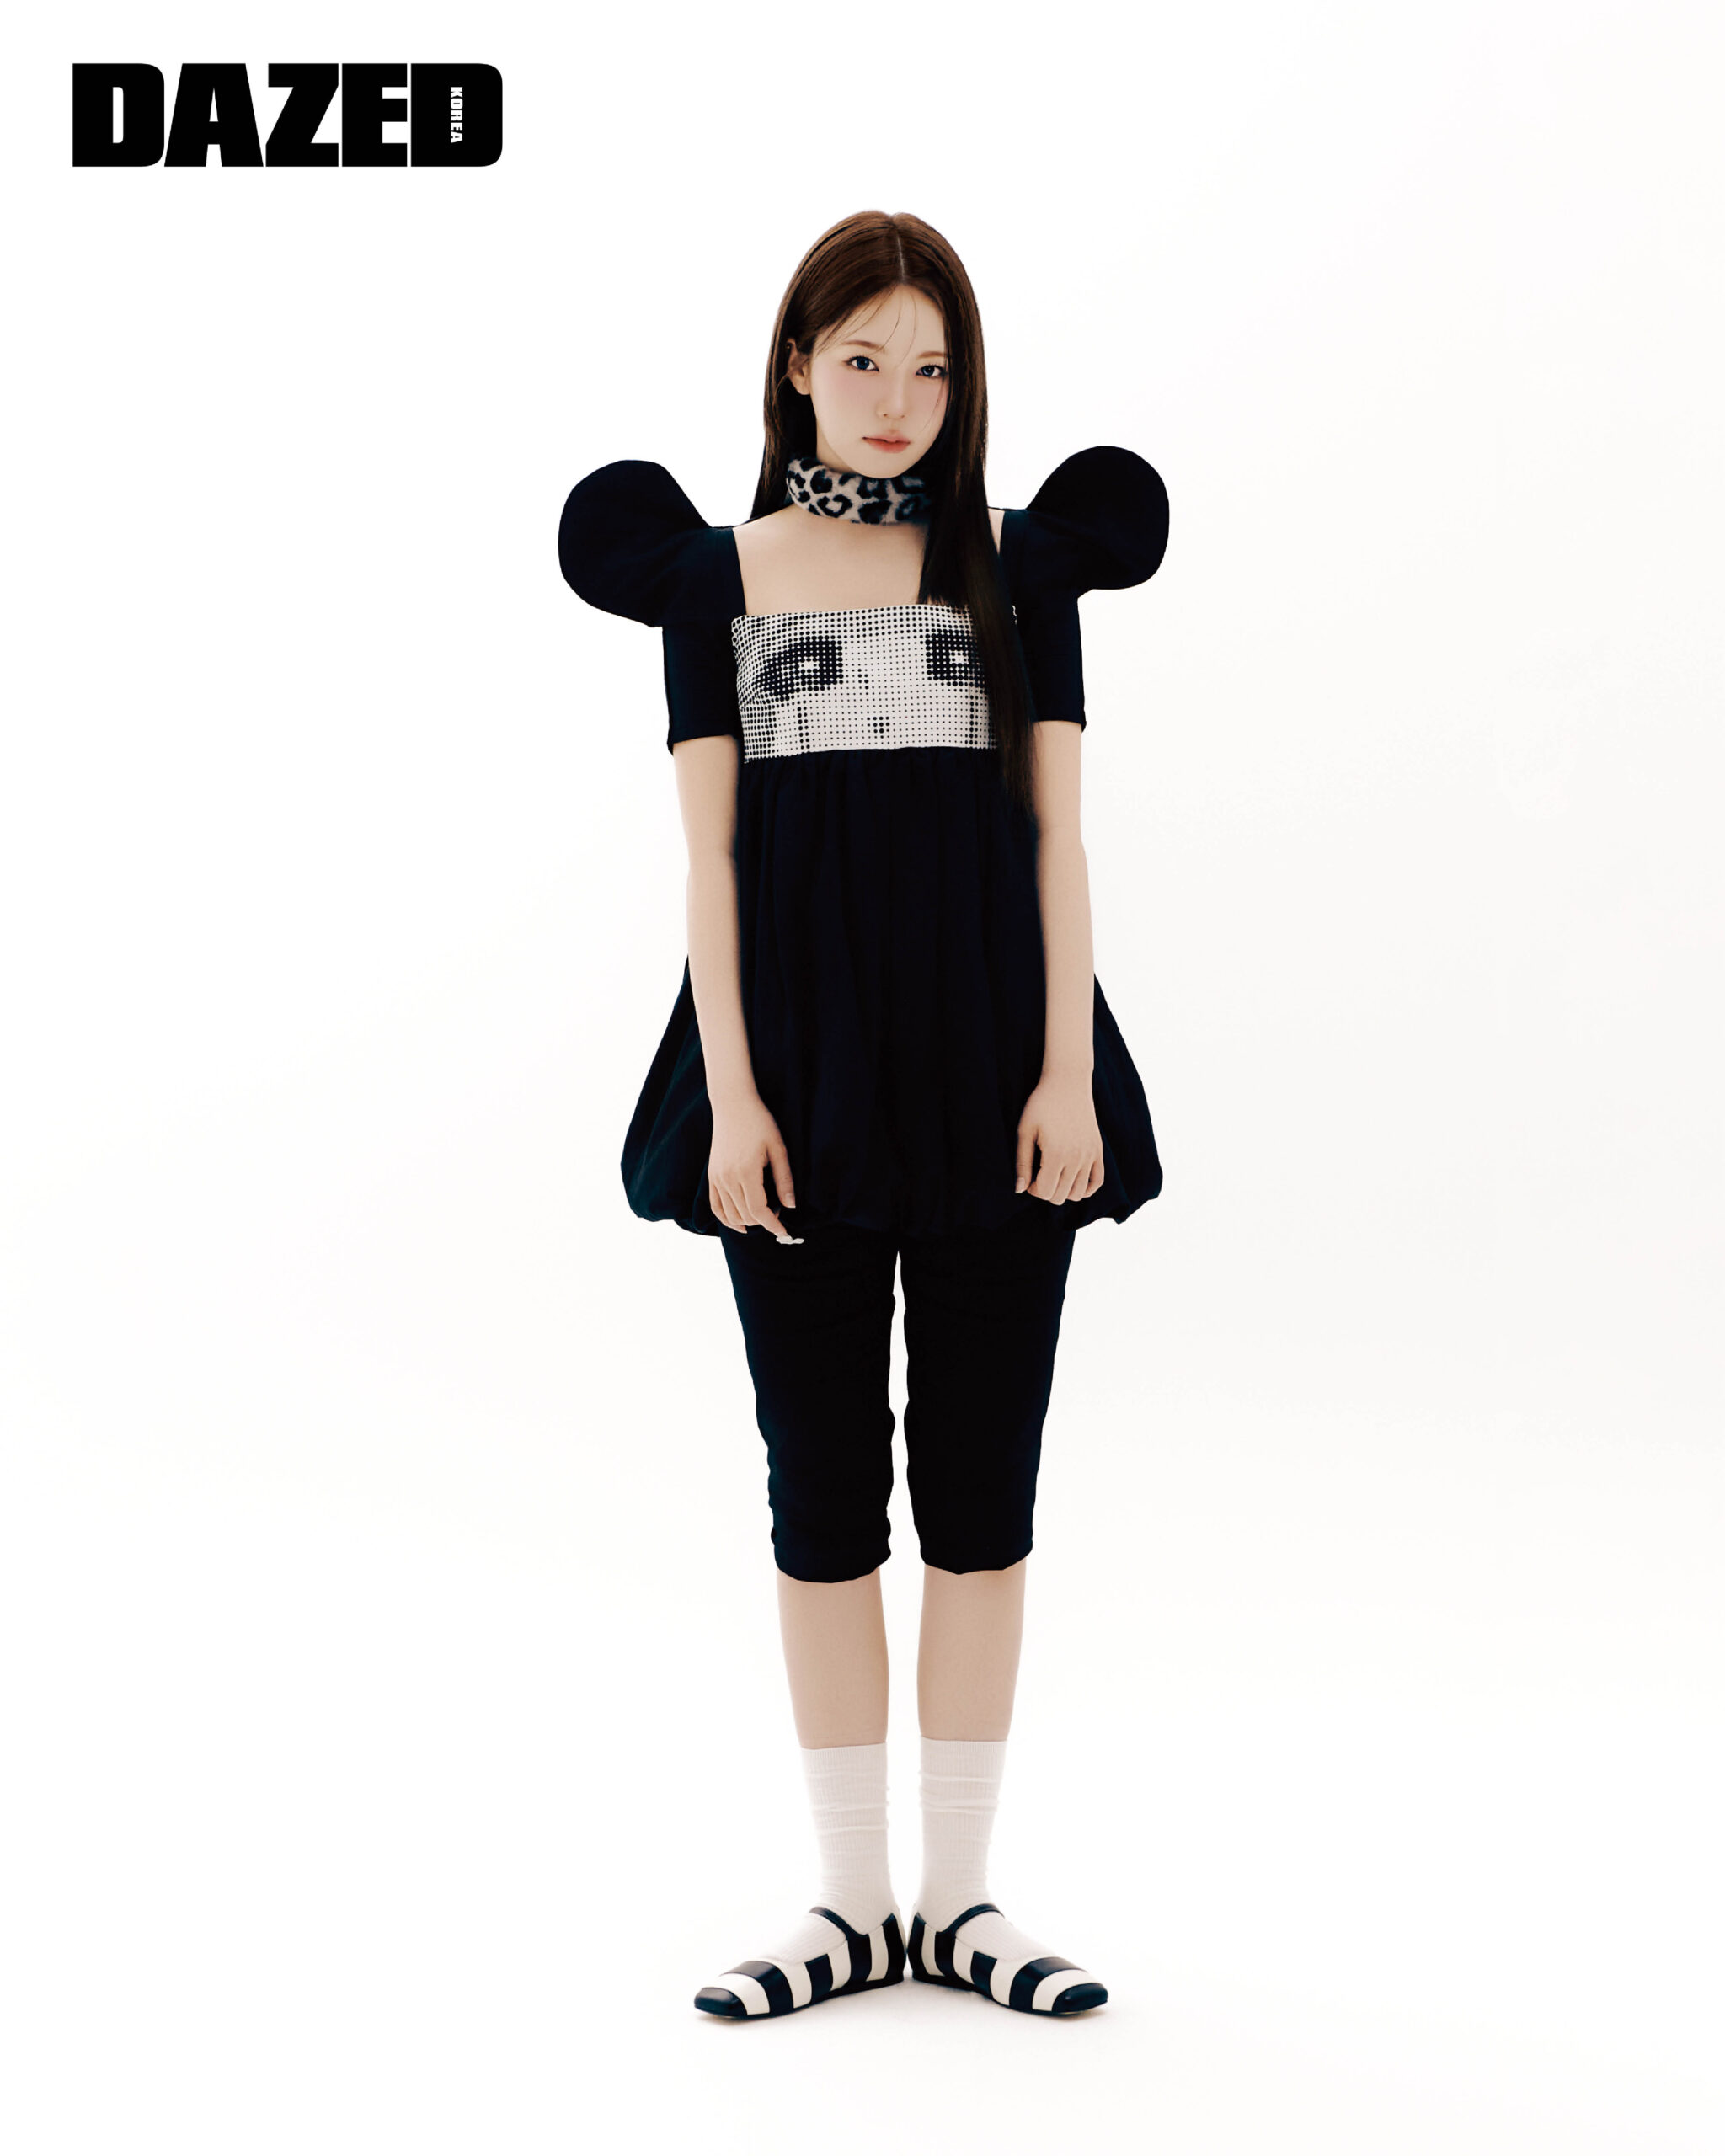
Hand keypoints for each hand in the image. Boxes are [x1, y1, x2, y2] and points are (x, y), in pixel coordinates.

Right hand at [708, 1092, 800, 1238]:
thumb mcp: (778, 1149)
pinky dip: (727, 1219)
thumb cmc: (759, 1123)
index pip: (759, 1211)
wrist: (733, 1105)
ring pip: (730, 1215)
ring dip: (748, 1221)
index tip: (785, 1231)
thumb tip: (791, 1206)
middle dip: (764, 1220)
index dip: (773, 1225)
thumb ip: (784, 1180)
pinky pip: (715, 1207)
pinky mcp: (711, 1176)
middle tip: (779, 1209)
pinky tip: (740, 1223)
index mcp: (746, 1172)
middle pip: (746, 1215)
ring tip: (764, 1213)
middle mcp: (728, 1178)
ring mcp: (716, 1178)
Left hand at [1016, 1072, 1104, 1204]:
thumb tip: (1020, 1190)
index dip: (1033, 1189)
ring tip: (1053, 1174)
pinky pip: (1097, 1183)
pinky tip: (1072, 1179)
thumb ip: (1022, 1162)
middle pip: (1060, 1196)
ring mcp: (1090, 1155)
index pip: (1045, 1192)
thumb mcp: (1025, 1131)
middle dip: (1046, 1190)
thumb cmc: (1041, 1104)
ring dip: (1063, 1190)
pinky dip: (1085, 1188)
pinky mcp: (1098, 1150)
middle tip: (1038, 1173)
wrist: (1068, 1082)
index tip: (1029, 1175)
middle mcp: (1076, 1158)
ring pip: (1078, 1194)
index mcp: (1056, 1155)